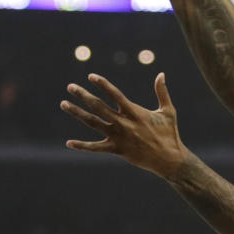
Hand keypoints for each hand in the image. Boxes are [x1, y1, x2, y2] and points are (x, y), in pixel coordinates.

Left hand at [62, 71, 187, 178]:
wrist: (169, 159)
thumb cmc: (170, 134)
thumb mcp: (168, 111)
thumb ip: (162, 92)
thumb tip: (161, 74)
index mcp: (135, 112)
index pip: (115, 95)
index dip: (103, 84)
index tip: (91, 76)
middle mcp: (124, 123)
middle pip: (99, 106)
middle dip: (83, 95)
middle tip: (70, 86)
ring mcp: (119, 137)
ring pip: (93, 123)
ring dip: (77, 113)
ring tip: (64, 104)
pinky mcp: (117, 150)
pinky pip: (96, 148)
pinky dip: (82, 146)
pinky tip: (69, 143)